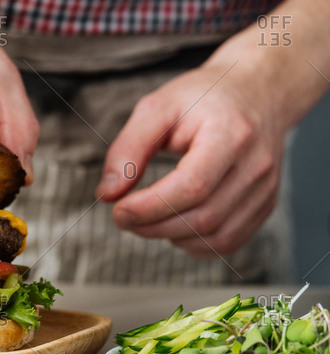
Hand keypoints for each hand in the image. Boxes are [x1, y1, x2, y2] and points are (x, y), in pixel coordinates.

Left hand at [96, 63, 285, 256]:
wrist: (257, 91)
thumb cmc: (204, 97)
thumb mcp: (157, 108)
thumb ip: (128, 149)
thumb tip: (108, 194)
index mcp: (231, 134)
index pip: (192, 186)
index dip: (151, 207)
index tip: (118, 210)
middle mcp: (256, 165)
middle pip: (202, 218)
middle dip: (153, 225)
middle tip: (123, 216)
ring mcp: (265, 189)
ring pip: (215, 237)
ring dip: (170, 236)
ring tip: (146, 218)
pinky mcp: (265, 205)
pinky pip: (227, 242)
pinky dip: (193, 243)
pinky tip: (174, 224)